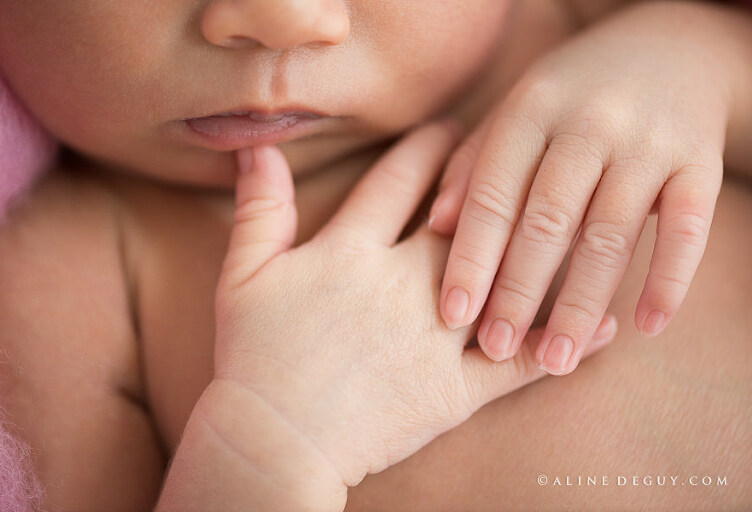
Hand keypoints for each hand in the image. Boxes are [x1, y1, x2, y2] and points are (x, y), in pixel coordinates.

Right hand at [206, 121, 616, 509]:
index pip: (401, 181)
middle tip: (528, 154)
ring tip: (583, 220)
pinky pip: (519, 361)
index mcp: (352, 250)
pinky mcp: (456, 387)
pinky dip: (563, 343)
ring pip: (505, 280)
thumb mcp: (243, 275)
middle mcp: (403, 282)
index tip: (453, 126)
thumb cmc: (254, 357)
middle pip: (466, 218)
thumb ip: (259, 208)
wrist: (276, 438)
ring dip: (547, 249)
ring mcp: (436, 335)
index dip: (430, 147)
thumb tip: (257, 149)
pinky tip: (602, 325)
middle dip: (495, 181)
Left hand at [428, 3, 725, 374]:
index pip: (493, 196)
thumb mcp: (516, 112)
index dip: (470, 259)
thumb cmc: (572, 93)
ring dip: (580, 304)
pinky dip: (668, 280)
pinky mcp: (699, 161)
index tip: (452, 314)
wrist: (670, 46)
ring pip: (610, 235)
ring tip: (556, 359)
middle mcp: (587, 125)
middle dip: (518, 292)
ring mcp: (647, 143)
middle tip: (494, 347)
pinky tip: (645, 327)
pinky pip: (687, 228)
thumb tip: (434, 224)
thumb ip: (473, 165)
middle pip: (547, 221)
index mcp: (530, 111)